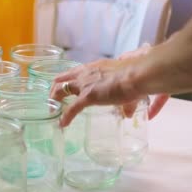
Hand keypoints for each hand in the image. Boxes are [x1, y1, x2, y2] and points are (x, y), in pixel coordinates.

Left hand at [50, 45, 168, 125]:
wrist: (138, 75)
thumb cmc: (136, 77)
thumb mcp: (127, 86)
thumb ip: (126, 101)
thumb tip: (128, 114)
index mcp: (93, 68)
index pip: (74, 72)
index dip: (66, 81)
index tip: (63, 89)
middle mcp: (85, 73)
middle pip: (61, 79)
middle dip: (54, 90)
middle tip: (53, 100)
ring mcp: (85, 84)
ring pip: (60, 90)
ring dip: (53, 100)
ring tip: (52, 110)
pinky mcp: (88, 96)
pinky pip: (71, 108)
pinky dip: (65, 117)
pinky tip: (62, 124)